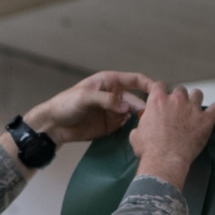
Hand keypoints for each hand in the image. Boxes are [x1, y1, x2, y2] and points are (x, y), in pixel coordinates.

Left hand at [21, 71, 155, 143]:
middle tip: (154, 118)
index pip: (136, 80)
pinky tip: (140, 135)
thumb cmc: (65, 104)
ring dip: (142, 120)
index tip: (160, 92)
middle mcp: (116, 96)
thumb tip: (125, 107)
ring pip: (134, 115)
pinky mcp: (112, 126)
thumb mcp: (84, 97)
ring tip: (150, 128)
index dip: (149, 84)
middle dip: (147, 107)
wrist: (54, 125)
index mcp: (111, 82)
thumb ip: (105, 100)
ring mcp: (115, 112)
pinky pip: (127, 127)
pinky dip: (134, 130)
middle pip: (138, 100)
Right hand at [130, 82, 214, 187]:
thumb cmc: (150, 149)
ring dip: (195, 99)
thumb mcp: (135, 135)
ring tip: (193, 109)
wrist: (165, 160)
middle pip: (180, 89)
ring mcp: (193, 108)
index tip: (162, 97)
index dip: (161, 91)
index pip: (160, 85)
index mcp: (157, 101)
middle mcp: (176, 100)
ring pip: (198, 93)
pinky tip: (212, 114)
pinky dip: (214, 110)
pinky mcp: (206, 119)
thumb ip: (142, 124)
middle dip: (178, 97)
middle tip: (177, 108)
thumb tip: (142, 125)